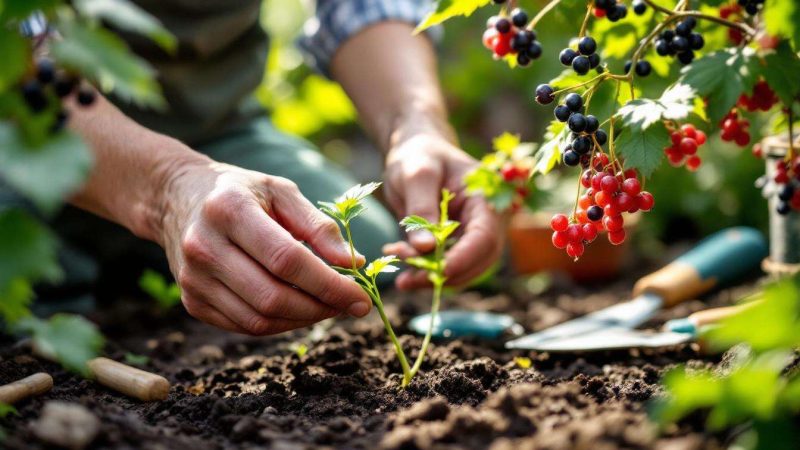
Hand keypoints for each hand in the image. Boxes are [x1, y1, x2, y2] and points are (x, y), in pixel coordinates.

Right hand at [158, 160, 371, 334]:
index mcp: (228, 210)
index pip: (286, 259)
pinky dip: (280, 324)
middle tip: (350, 306)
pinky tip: (299, 308)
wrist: (178, 199)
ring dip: (303, 320)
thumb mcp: (281, 191)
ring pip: (259, 320)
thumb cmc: (241, 192)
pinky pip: (245, 326)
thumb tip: (353, 264)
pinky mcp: (192, 301)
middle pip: (272, 296)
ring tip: (328, 306)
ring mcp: (193, 279)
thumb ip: (318, 226)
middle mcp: (204, 246)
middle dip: (321, 308)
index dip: (329, 284)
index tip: (362, 297)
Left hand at [382, 134, 502, 288]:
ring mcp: (471, 234)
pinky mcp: (455, 244)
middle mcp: (485, 220)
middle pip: (478, 260)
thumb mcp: (415, 174)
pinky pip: (444, 266)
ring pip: (461, 269)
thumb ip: (421, 208)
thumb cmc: (418, 154)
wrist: (414, 151)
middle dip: (444, 274)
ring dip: (430, 276)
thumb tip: (425, 248)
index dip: (465, 258)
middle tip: (407, 280)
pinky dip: (422, 270)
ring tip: (397, 269)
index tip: (439, 272)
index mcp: (485, 199)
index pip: (485, 237)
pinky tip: (397, 260)